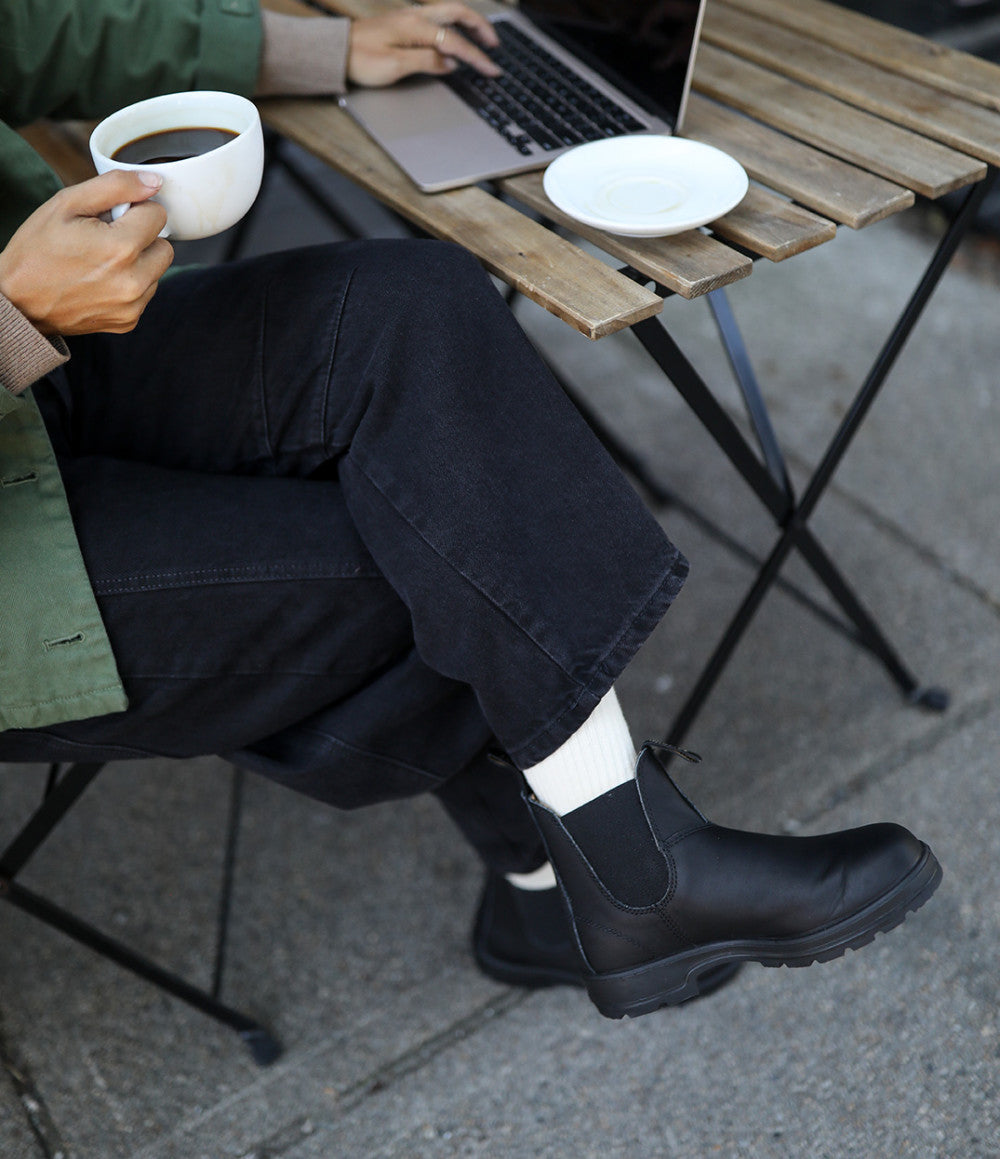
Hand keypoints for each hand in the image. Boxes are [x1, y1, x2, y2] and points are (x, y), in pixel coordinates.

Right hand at [0, 171, 173, 335]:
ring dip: (138, 262)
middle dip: (142, 237)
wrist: (18, 301)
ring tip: (101, 261)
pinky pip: (145, 293)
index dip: (134, 209)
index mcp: (121, 248)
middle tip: (107, 238)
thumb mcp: (68, 203)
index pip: (158, 215)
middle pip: (165, 246)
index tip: (112, 216)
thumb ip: (115, 186)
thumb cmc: (37, 249)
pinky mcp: (129, 322)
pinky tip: (101, 280)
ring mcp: (133, 306)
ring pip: (157, 271)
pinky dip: (130, 284)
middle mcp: (133, 282)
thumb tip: (154, 181)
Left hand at [347, 2, 500, 87]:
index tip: (491, 70)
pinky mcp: (404, 22)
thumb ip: (426, 63)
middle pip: (457, 13)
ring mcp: (410, 17)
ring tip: (482, 38)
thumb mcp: (395, 66)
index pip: (455, 42)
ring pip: (448, 12)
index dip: (476, 57)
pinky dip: (454, 25)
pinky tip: (455, 37)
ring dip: (469, 23)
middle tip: (495, 44)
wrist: (336, 50)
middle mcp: (415, 16)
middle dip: (480, 28)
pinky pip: (437, 18)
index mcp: (416, 27)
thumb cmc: (360, 59)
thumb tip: (449, 64)